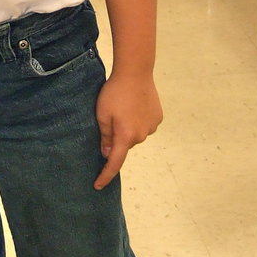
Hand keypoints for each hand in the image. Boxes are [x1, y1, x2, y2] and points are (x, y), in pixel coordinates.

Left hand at [94, 72, 162, 188]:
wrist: (135, 72)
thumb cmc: (114, 92)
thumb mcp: (102, 114)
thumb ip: (105, 136)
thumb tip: (107, 153)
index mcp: (126, 136)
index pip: (114, 162)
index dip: (105, 175)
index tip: (98, 185)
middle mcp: (141, 135)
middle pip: (126, 145)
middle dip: (117, 138)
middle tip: (110, 118)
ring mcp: (152, 127)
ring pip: (136, 135)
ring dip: (128, 128)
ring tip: (124, 107)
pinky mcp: (158, 117)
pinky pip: (145, 125)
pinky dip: (138, 120)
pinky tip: (134, 105)